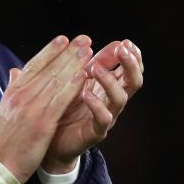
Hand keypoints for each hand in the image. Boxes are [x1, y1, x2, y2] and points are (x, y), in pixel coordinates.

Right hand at [0, 34, 92, 183]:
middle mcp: (21, 96)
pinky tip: (83, 76)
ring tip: (88, 52)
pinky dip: (72, 86)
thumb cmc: (2, 140)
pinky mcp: (41, 123)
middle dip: (67, 53)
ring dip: (73, 64)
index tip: (63, 39)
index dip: (50, 51)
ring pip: (56, 81)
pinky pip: (60, 101)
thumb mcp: (3, 110)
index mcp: (12, 92)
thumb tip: (15, 72)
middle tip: (83, 40)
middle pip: (48, 69)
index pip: (33, 66)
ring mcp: (31, 109)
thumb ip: (12, 89)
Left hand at [38, 39, 144, 173]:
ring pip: (120, 99)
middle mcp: (112, 101)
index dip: (132, 56)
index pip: (129, 69)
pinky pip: (103, 119)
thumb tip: (99, 41)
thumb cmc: (63, 107)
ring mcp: (106, 117)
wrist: (49, 142)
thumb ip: (88, 64)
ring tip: (94, 68)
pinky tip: (86, 93)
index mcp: (109, 87)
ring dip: (109, 81)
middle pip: (133, 82)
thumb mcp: (75, 80)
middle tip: (122, 50)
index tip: (125, 42)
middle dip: (131, 65)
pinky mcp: (95, 133)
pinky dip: (97, 105)